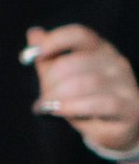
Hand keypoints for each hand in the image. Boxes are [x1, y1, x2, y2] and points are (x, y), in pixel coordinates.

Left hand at [26, 25, 138, 157]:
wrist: (111, 131)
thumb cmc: (84, 100)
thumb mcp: (62, 78)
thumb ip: (48, 57)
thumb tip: (33, 33)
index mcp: (100, 50)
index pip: (79, 34)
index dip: (54, 41)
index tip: (35, 55)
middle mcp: (116, 63)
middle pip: (74, 62)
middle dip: (50, 81)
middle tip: (42, 98)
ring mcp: (126, 85)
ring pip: (85, 83)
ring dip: (59, 96)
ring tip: (49, 107)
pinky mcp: (130, 108)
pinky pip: (99, 104)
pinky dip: (73, 107)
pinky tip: (60, 111)